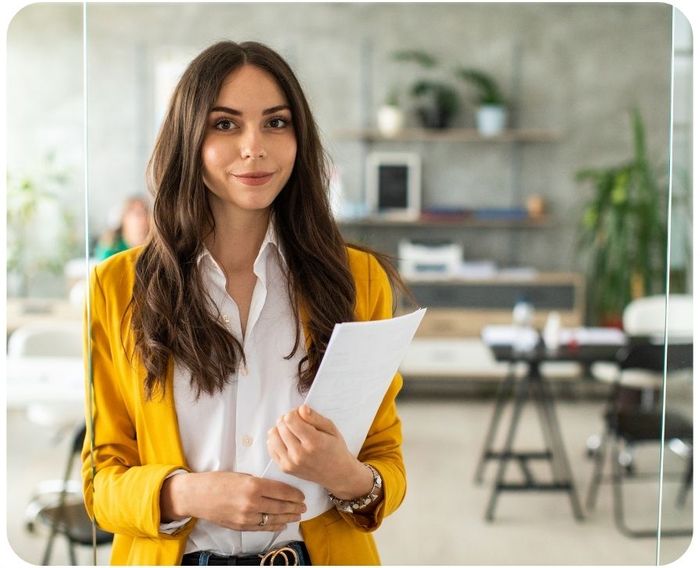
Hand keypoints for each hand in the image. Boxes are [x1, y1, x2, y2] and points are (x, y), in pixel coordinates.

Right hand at [160, 471, 305, 531]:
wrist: (197, 496)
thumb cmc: (217, 481)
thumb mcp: (241, 475)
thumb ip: (259, 482)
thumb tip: (277, 488)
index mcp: (253, 485)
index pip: (282, 491)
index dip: (294, 494)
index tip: (302, 495)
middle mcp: (251, 502)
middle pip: (281, 506)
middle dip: (295, 507)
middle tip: (304, 507)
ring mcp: (246, 517)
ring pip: (274, 519)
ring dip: (288, 518)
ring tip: (297, 516)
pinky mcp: (241, 526)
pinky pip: (262, 527)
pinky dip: (274, 526)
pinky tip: (282, 524)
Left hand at [267, 405, 373, 498]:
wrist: (337, 474)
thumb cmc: (335, 449)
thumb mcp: (331, 429)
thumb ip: (315, 417)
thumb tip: (300, 409)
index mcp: (313, 442)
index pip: (290, 420)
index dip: (294, 413)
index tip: (300, 415)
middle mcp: (300, 454)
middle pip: (281, 426)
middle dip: (287, 419)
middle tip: (297, 422)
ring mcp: (290, 463)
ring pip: (272, 436)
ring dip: (280, 429)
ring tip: (291, 431)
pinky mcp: (285, 468)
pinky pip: (271, 448)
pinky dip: (276, 440)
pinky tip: (286, 440)